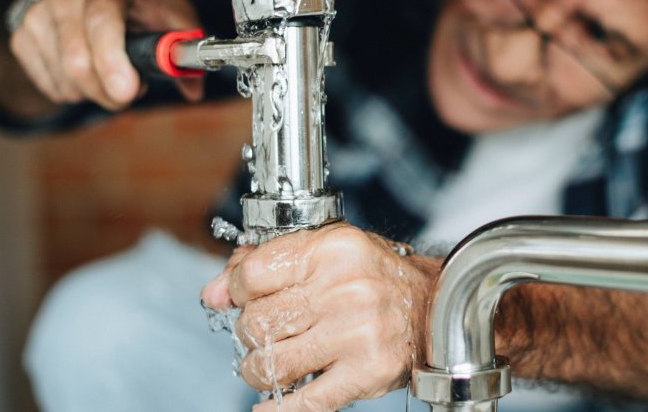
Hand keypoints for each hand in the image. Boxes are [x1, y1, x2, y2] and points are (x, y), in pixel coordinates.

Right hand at [9, 0, 204, 109]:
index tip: (127, 92)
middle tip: (130, 88)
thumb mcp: (170, 12)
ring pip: (65, 81)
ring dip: (94, 92)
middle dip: (110, 92)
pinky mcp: (22, 36)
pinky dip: (74, 91)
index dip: (112, 62)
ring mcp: (38, 15)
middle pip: (78, 62)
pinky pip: (51, 86)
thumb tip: (193, 88)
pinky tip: (87, 70)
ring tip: (109, 71)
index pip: (101, 23)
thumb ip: (185, 46)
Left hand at [201, 224, 440, 411]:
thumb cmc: (375, 277)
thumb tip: (214, 293)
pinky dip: (279, 407)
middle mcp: (346, 290)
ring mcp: (356, 335)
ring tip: (270, 362)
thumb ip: (267, 264)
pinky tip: (269, 404)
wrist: (433, 306)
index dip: (235, 289)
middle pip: (258, 322)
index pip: (252, 274)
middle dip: (250, 332)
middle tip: (263, 331)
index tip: (238, 296)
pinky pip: (305, 401)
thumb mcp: (325, 251)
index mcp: (334, 250)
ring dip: (259, 368)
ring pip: (273, 363)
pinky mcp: (365, 373)